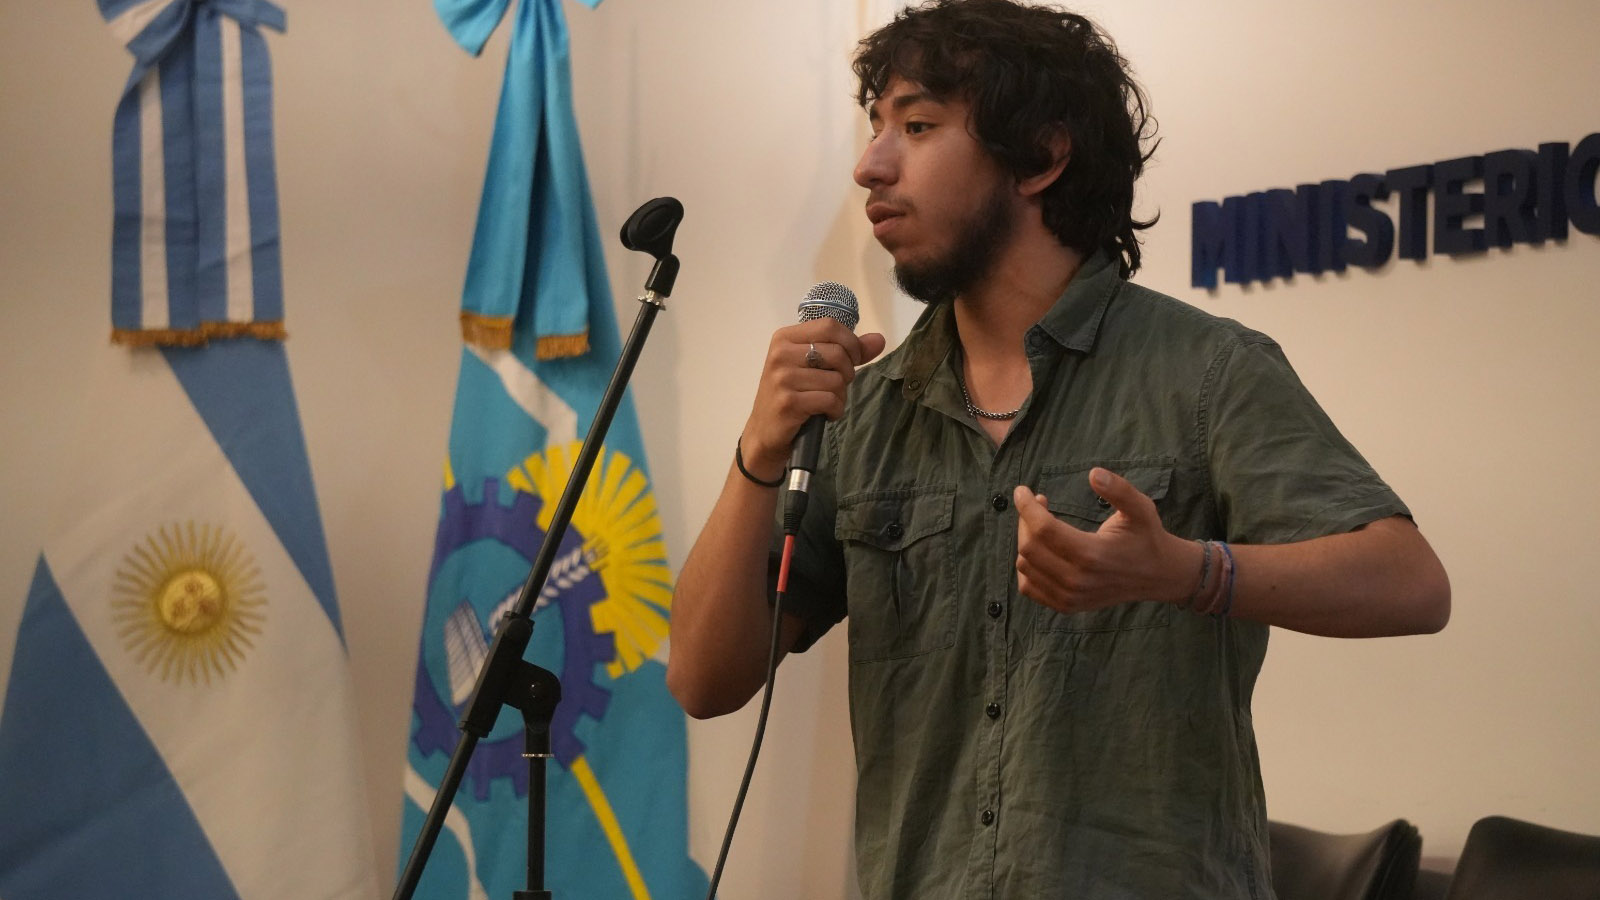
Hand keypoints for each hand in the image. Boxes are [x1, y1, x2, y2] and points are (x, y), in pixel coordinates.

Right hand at [739, 320, 886, 479]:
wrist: (765, 432)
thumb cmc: (791, 395)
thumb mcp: (814, 367)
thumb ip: (847, 351)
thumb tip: (879, 340)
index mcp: (785, 338)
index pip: (830, 326)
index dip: (850, 343)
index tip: (851, 360)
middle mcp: (781, 354)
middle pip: (837, 353)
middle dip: (847, 373)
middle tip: (837, 386)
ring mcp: (782, 378)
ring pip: (836, 379)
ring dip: (840, 396)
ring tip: (826, 403)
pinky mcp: (788, 402)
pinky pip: (830, 400)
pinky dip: (835, 410)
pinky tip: (824, 414)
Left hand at [1013, 467, 1198, 613]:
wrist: (1158, 576)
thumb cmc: (1146, 537)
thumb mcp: (1141, 508)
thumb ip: (1119, 489)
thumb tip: (1093, 473)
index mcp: (1092, 554)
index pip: (1043, 529)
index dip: (1027, 506)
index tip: (1022, 490)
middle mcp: (1077, 580)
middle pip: (1029, 546)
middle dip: (1025, 519)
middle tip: (1037, 503)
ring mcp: (1070, 597)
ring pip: (1025, 565)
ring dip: (1025, 539)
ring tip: (1041, 523)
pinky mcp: (1066, 606)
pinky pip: (1028, 587)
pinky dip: (1027, 566)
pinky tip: (1041, 548)